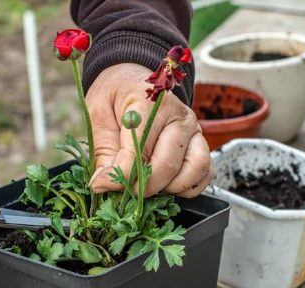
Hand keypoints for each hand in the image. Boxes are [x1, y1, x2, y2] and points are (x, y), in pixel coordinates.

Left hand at [86, 63, 213, 197]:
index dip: (120, 174)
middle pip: (167, 165)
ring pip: (193, 170)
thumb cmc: (115, 97)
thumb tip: (102, 184)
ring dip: (170, 187)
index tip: (101, 184)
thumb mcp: (98, 118)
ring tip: (148, 185)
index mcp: (153, 104)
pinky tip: (166, 184)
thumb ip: (102, 152)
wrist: (132, 80)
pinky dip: (188, 187)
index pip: (139, 149)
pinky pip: (205, 173)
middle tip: (125, 190)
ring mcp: (194, 131)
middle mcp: (180, 117)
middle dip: (143, 186)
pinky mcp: (200, 144)